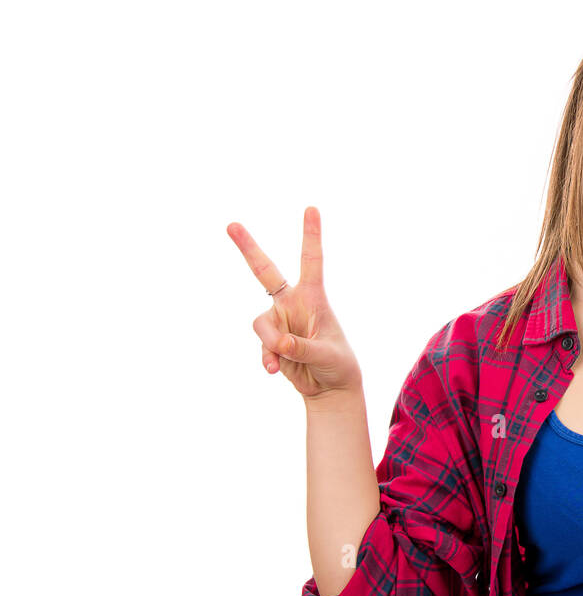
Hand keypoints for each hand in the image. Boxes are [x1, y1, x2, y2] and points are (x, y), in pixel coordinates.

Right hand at [227, 206, 362, 400]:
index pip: (312, 261)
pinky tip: (275, 371)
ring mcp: (279, 321)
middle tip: (231, 224)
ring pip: (261, 324)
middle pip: (265, 271)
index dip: (311, 235)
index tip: (311, 208)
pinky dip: (267, 358)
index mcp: (314, 298)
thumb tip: (279, 343)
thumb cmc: (337, 364)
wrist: (329, 387)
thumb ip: (302, 348)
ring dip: (271, 343)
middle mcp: (293, 303)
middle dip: (248, 248)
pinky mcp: (270, 340)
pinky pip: (261, 346)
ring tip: (285, 359)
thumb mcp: (326, 355)